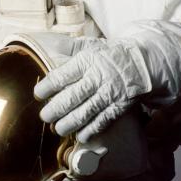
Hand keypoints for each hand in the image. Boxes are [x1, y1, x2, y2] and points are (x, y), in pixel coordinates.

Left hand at [34, 41, 150, 142]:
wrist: (141, 63)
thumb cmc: (109, 54)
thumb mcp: (89, 45)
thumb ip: (68, 48)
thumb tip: (47, 45)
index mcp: (87, 60)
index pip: (64, 75)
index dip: (49, 86)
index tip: (38, 93)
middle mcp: (98, 76)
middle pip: (73, 96)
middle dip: (56, 108)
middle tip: (45, 116)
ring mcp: (110, 92)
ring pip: (87, 111)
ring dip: (71, 122)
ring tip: (58, 129)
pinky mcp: (120, 105)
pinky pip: (104, 120)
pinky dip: (91, 130)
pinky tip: (80, 136)